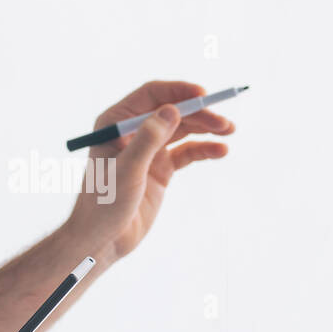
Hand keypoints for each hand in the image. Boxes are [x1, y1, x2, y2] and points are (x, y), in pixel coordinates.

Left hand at [67, 80, 233, 261]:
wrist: (103, 239)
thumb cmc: (104, 203)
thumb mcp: (127, 170)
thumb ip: (149, 140)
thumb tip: (172, 109)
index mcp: (115, 123)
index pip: (151, 95)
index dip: (178, 91)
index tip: (204, 96)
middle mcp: (132, 131)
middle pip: (172, 111)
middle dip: (199, 113)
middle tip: (224, 122)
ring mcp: (148, 150)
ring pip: (182, 130)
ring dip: (206, 128)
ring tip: (229, 131)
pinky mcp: (160, 168)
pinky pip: (186, 152)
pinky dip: (204, 149)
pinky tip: (220, 151)